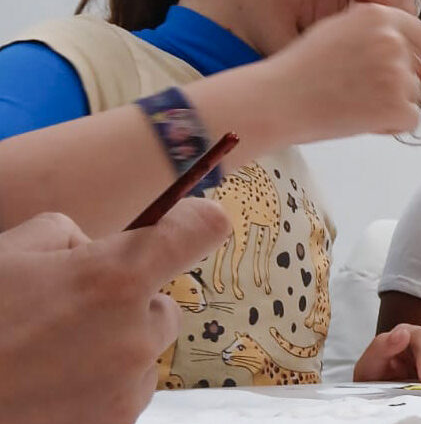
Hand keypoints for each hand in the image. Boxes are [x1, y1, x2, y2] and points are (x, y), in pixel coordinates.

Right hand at [0, 200, 228, 423]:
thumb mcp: (8, 253)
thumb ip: (65, 236)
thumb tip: (93, 248)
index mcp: (114, 278)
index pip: (197, 232)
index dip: (195, 222)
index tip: (190, 222)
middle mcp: (135, 333)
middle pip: (161, 306)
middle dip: (126, 304)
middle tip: (64, 312)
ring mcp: (128, 385)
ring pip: (143, 352)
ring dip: (112, 347)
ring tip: (46, 355)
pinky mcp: (116, 422)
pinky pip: (126, 390)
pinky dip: (99, 385)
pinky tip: (50, 384)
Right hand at [249, 0, 420, 143]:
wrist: (278, 100)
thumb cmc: (300, 66)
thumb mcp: (336, 25)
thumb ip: (368, 8)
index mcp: (378, 17)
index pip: (418, 34)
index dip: (408, 53)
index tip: (394, 66)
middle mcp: (392, 40)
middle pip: (416, 66)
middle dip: (397, 80)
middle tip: (361, 89)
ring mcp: (397, 74)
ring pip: (413, 94)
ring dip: (393, 103)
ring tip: (354, 103)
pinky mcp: (398, 106)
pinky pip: (410, 119)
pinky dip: (390, 125)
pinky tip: (361, 119)